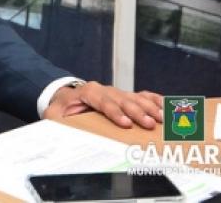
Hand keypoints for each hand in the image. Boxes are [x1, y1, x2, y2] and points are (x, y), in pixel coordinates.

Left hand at [43, 81, 162, 128]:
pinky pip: (143, 95)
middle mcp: (105, 90)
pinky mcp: (125, 96)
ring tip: (162, 119)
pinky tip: (166, 107)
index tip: (125, 124)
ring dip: (150, 108)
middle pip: (123, 100)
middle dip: (137, 112)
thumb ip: (56, 121)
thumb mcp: (54, 114)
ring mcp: (117, 92)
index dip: (114, 112)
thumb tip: (55, 130)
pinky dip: (155, 100)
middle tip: (149, 124)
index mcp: (88, 92)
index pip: (103, 102)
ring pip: (136, 97)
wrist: (65, 94)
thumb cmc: (62, 107)